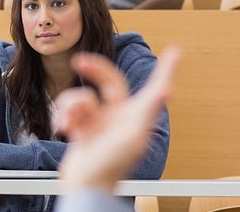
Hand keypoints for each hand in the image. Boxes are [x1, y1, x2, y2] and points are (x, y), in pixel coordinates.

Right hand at [54, 47, 179, 192]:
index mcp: (136, 116)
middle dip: (93, 70)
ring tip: (70, 123)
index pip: (154, 87)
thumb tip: (166, 90)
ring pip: (82, 97)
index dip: (166, 70)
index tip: (175, 53)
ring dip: (72, 106)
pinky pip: (70, 110)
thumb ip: (147, 110)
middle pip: (108, 80)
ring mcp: (99, 121)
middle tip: (79, 62)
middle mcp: (119, 116)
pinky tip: (64, 129)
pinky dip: (64, 118)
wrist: (85, 186)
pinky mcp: (82, 128)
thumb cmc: (110, 166)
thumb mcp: (133, 137)